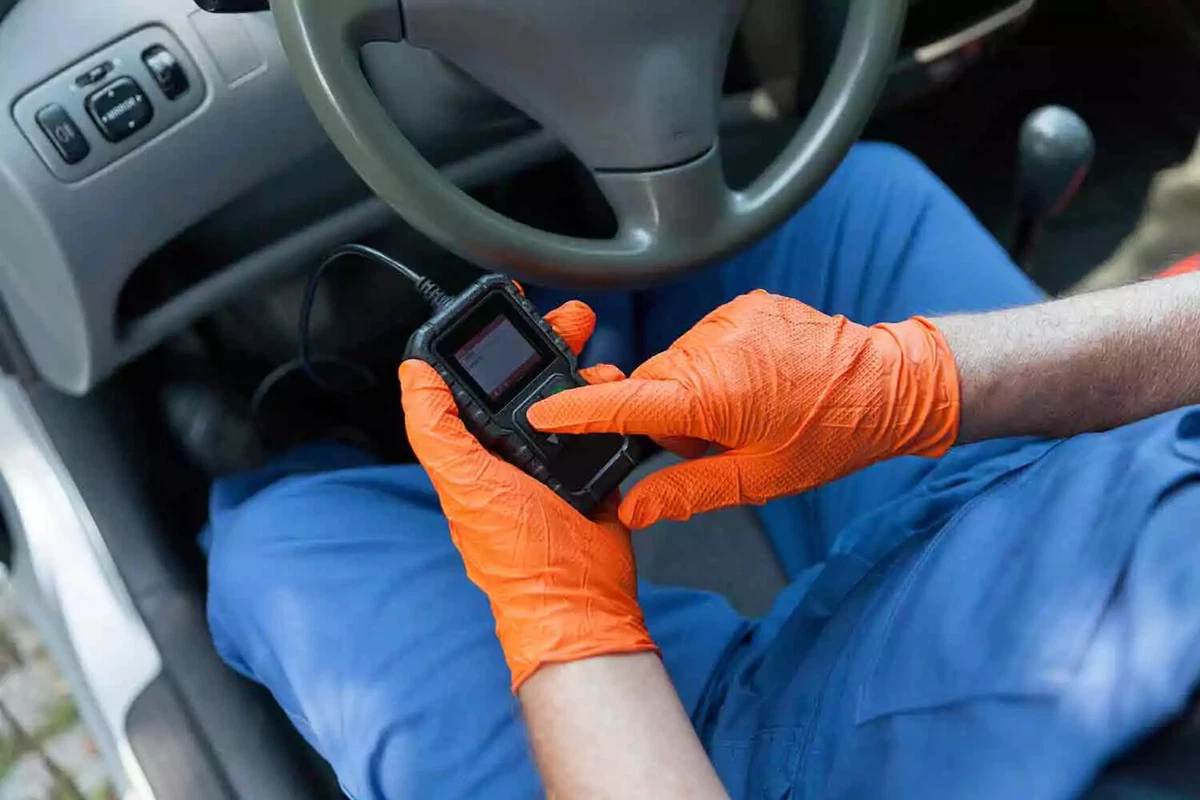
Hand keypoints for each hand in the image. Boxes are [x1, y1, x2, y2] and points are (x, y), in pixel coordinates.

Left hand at [399, 300, 655, 689]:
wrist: (583, 602)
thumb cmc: (521, 558)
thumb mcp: (465, 485)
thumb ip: (435, 428)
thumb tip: (412, 373)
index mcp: (474, 451)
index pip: (469, 382)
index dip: (482, 342)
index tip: (502, 309)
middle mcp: (511, 451)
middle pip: (525, 380)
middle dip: (545, 342)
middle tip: (567, 318)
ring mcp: (554, 458)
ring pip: (566, 394)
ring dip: (582, 367)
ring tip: (595, 351)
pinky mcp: (592, 468)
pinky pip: (601, 421)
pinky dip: (609, 400)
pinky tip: (615, 387)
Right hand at [527, 291, 960, 528]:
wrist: (890, 385)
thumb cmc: (830, 437)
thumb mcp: (756, 480)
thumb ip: (686, 493)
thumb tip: (633, 512)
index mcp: (712, 395)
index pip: (624, 404)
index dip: (577, 410)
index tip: (540, 412)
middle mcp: (713, 348)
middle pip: (649, 385)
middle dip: (666, 416)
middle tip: (713, 440)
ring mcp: (730, 321)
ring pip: (675, 364)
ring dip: (691, 391)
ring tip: (741, 411)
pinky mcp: (745, 307)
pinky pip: (704, 341)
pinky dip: (713, 366)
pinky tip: (753, 384)